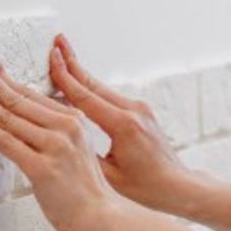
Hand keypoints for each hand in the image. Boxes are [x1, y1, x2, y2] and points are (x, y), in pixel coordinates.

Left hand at [0, 47, 120, 230]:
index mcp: (73, 120)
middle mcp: (64, 128)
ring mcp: (53, 146)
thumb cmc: (88, 190)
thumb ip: (61, 131)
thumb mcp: (80, 148)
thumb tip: (34, 119)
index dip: (7, 76)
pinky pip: (5, 141)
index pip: (32, 93)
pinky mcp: (42, 167)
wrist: (102, 216)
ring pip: (9, 115)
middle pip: (18, 97)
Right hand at [48, 33, 201, 215]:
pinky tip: (83, 85)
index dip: (65, 75)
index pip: (85, 96)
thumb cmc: (147, 188)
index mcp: (123, 126)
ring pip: (103, 88)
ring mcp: (139, 110)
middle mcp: (133, 111)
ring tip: (66, 58)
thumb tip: (60, 135)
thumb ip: (84, 154)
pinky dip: (94, 89)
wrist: (178, 187)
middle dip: (73, 61)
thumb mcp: (109, 177)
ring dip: (82, 74)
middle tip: (57, 41)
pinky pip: (111, 97)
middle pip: (94, 83)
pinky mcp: (142, 113)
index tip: (52, 56)